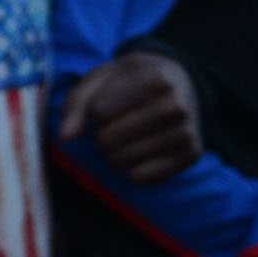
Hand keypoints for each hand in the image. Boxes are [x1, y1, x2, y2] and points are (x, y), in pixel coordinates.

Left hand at [60, 53, 201, 184]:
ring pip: (123, 160)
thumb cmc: (129, 82)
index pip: (99, 112)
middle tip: (113, 125)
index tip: (109, 102)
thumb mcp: (99, 80)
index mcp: (155, 80)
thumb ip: (76, 105)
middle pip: (109, 139)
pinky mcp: (192, 154)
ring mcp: (187, 131)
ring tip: (124, 139)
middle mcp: (177, 106)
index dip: (94, 111)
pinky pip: (143, 177)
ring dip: (112, 155)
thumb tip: (65, 137)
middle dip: (100, 136)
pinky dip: (130, 171)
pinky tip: (138, 154)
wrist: (175, 82)